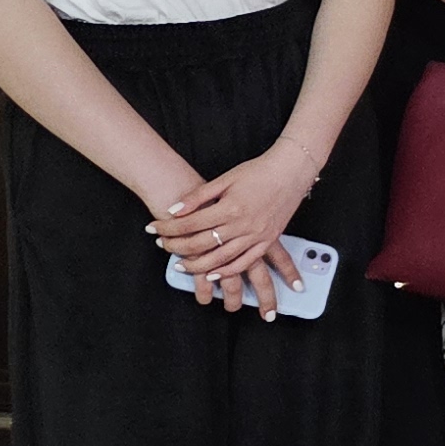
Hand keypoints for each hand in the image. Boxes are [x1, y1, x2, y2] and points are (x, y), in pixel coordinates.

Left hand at [151, 145, 313, 305]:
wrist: (291, 171)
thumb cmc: (259, 172)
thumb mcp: (225, 178)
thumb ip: (198, 196)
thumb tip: (174, 210)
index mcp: (230, 207)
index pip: (190, 223)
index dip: (167, 227)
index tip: (153, 228)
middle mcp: (242, 225)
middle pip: (201, 244)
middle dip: (177, 247)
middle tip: (162, 245)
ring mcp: (256, 235)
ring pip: (221, 259)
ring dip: (197, 265)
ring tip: (180, 265)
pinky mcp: (267, 240)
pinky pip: (245, 262)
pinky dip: (227, 271)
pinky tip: (212, 274)